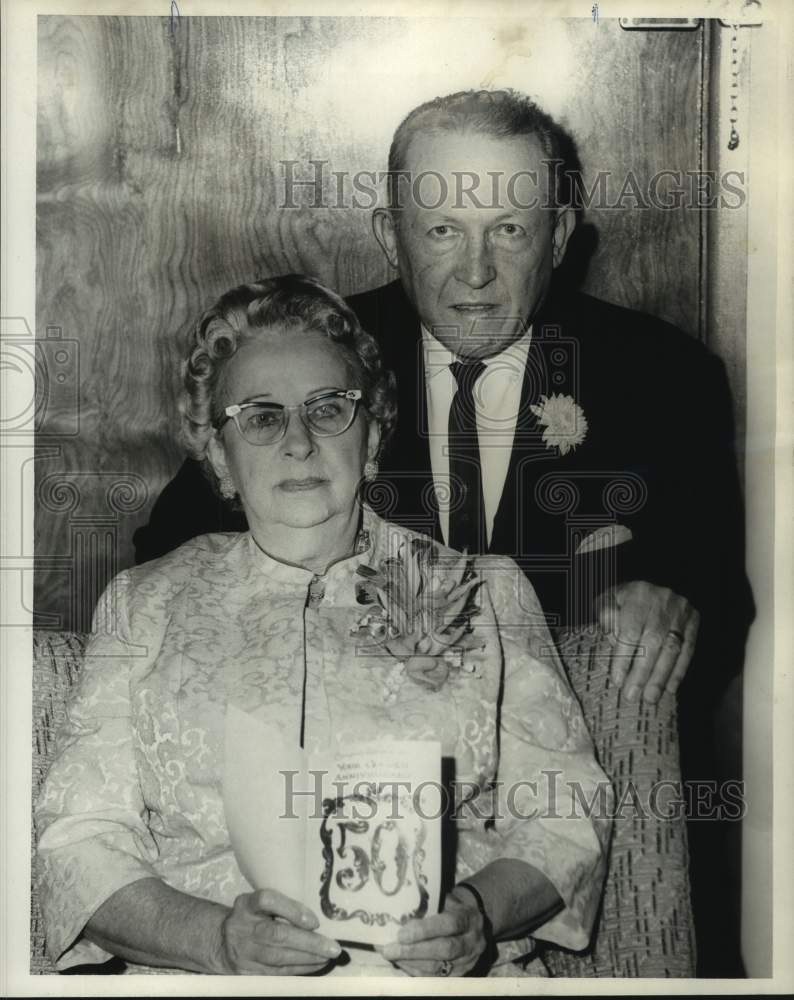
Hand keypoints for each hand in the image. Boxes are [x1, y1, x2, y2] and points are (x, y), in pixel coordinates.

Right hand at [214, 888, 340, 974]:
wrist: (221, 941)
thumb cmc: (252, 918)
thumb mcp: (261, 905)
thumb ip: (284, 908)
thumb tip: (314, 924)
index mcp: (246, 904)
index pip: (267, 900)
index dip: (292, 910)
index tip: (314, 922)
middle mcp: (241, 926)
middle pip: (276, 934)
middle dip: (308, 942)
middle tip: (333, 947)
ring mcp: (242, 951)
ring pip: (277, 957)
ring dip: (307, 958)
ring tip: (327, 956)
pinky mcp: (245, 971)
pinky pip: (275, 973)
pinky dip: (298, 969)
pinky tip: (315, 965)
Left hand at [378, 886, 487, 976]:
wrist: (473, 923)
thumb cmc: (452, 907)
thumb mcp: (446, 899)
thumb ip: (430, 906)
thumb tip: (400, 914)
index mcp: (469, 918)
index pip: (449, 924)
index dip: (425, 930)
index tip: (402, 934)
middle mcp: (472, 941)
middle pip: (444, 949)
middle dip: (414, 951)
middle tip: (390, 950)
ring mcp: (467, 961)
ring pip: (439, 967)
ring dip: (412, 963)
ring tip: (392, 956)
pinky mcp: (460, 974)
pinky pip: (436, 977)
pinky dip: (417, 971)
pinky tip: (402, 963)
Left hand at [595, 581, 698, 703]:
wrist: (651, 585)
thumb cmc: (623, 599)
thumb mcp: (607, 601)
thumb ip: (606, 619)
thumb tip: (614, 643)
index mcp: (637, 595)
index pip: (630, 631)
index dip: (624, 658)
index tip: (618, 681)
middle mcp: (662, 602)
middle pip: (652, 642)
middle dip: (642, 673)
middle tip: (632, 696)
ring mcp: (681, 612)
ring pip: (672, 649)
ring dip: (661, 677)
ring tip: (651, 698)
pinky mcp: (694, 621)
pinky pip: (689, 650)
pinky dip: (679, 671)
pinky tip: (671, 689)